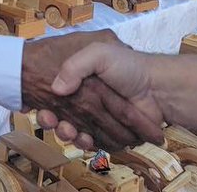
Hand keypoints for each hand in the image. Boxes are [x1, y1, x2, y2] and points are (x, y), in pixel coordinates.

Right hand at [22, 31, 163, 150]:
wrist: (157, 87)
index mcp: (83, 80)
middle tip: (49, 118)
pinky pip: (90, 142)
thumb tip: (56, 89)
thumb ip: (76, 65)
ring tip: (66, 130)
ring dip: (65, 132)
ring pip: (72, 130)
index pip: (57, 93)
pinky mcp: (108, 135)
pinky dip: (83, 143)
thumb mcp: (98, 52)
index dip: (46, 100)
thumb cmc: (127, 66)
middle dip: (52, 119)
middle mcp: (87, 99)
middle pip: (60, 114)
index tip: (40, 105)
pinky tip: (82, 138)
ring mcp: (97, 118)